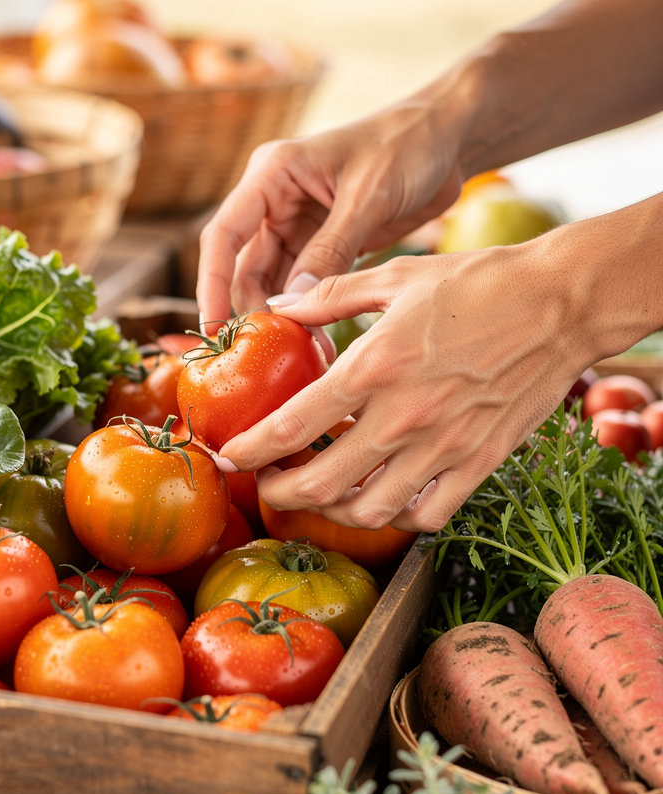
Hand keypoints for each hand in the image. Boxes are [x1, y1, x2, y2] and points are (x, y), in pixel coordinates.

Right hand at [196, 102, 465, 330]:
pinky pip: (304, 288)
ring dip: (283, 318)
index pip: (224, 235)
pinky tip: (318, 339)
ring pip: (272, 284)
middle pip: (245, 268)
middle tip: (272, 351)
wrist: (448, 137)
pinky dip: (308, 314)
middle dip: (254, 310)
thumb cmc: (408, 144)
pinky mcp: (322, 247)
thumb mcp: (370, 195)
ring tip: (300, 351)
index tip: (213, 327)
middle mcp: (274, 202)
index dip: (212, 283)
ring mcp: (297, 226)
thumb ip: (332, 248)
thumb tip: (293, 302)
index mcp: (272, 175)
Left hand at [216, 235, 591, 532]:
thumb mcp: (396, 275)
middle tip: (267, 485)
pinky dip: (395, 518)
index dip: (249, 450)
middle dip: (280, 492)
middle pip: (320, 483)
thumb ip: (330, 296)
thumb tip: (280, 305)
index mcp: (373, 366)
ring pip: (369, 510)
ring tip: (318, 494)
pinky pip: (427, 514)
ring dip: (331, 511)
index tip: (229, 457)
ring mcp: (444, 446)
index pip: (291, 426)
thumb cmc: (479, 281)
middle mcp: (403, 415)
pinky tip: (380, 499)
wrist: (563, 301)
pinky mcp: (480, 462)